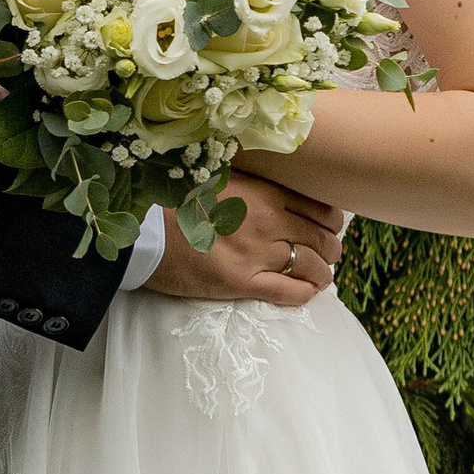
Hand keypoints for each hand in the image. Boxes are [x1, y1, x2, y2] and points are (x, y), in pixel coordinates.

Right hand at [143, 174, 344, 309]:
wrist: (141, 229)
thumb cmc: (176, 200)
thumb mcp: (219, 179)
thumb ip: (253, 184)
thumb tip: (275, 189)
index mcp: (265, 193)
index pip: (321, 209)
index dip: (331, 221)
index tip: (328, 227)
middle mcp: (268, 222)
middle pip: (323, 239)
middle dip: (331, 249)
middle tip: (326, 254)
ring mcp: (257, 253)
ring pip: (313, 267)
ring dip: (322, 273)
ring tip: (319, 276)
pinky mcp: (242, 283)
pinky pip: (290, 293)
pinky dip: (305, 294)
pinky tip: (306, 292)